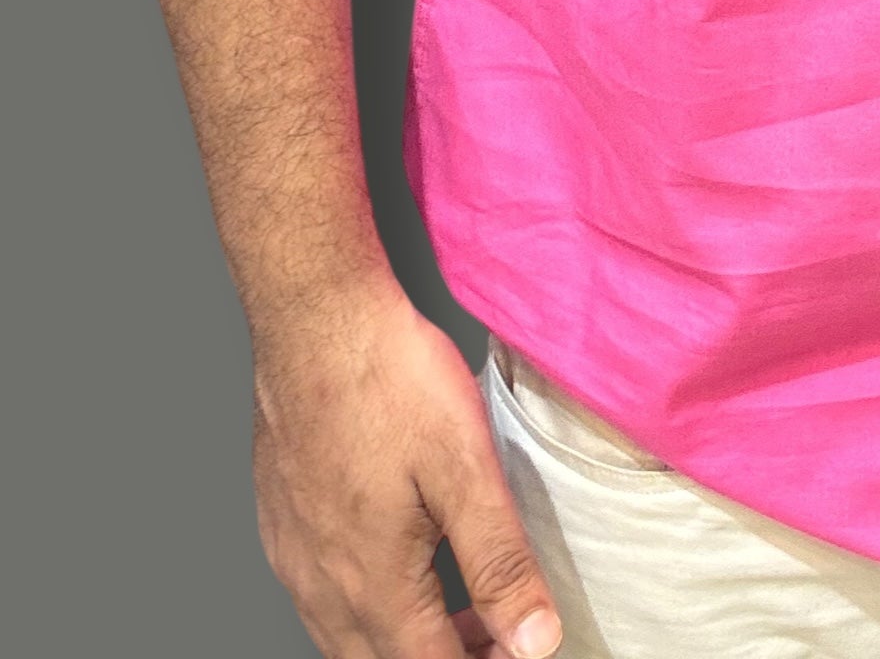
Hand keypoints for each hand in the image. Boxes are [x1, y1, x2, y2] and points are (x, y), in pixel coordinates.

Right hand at [250, 274, 562, 656]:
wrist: (315, 318)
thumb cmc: (387, 379)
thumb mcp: (465, 468)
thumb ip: (500, 562)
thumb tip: (535, 642)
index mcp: (372, 584)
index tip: (520, 647)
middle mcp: (321, 585)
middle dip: (443, 658)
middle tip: (495, 631)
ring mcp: (293, 555)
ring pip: (345, 636)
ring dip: (402, 636)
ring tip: (457, 601)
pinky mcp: (281, 520)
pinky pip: (317, 594)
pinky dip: (364, 601)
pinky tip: (394, 558)